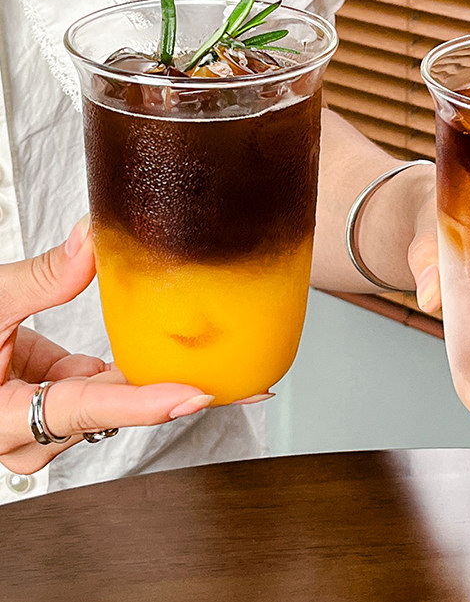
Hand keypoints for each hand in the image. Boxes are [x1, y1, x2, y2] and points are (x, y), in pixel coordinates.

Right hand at [0, 216, 214, 474]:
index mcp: (2, 418)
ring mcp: (44, 425)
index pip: (83, 407)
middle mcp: (28, 434)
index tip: (195, 395)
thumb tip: (98, 235)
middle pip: (113, 411)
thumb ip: (43, 276)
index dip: (143, 403)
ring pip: (113, 402)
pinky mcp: (56, 404)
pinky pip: (103, 388)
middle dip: (179, 393)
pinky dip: (133, 368)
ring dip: (161, 378)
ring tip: (231, 371)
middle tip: (246, 382)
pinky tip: (176, 355)